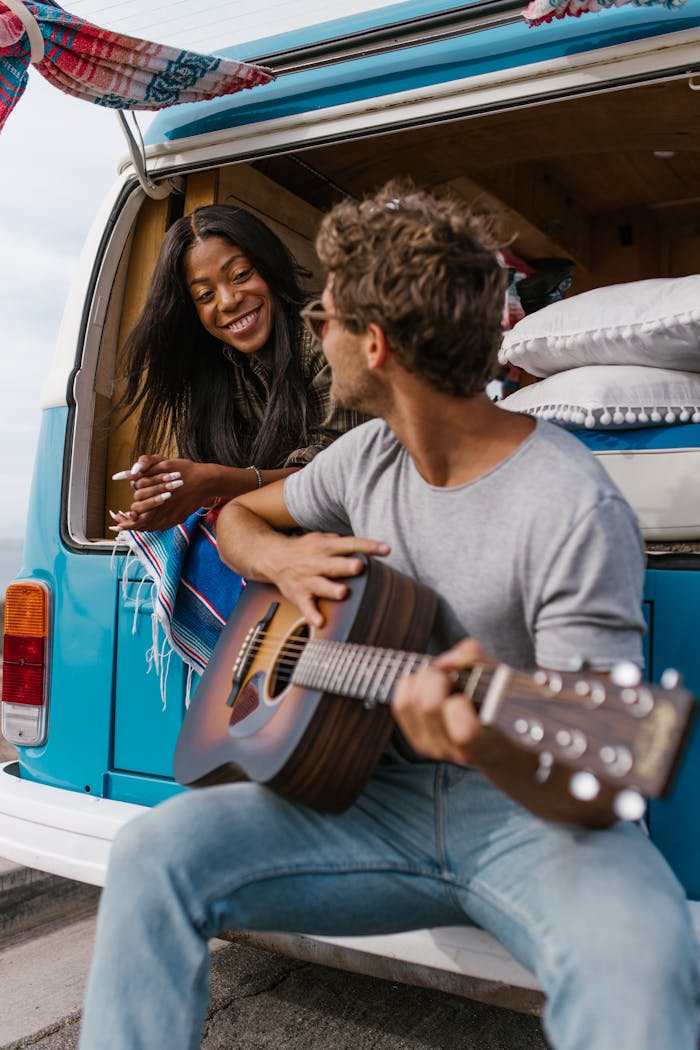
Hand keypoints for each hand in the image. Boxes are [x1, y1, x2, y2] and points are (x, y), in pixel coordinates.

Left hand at [110, 456, 220, 531]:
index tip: (116, 519)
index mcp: (157, 499)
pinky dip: (151, 526)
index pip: (135, 514)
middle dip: (129, 523)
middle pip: (141, 523)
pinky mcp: (177, 519)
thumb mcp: (164, 464)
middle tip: (119, 523)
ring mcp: (172, 518)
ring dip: (139, 526)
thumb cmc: (185, 470)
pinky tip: (147, 522)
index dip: (125, 519)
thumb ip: (145, 466)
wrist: (206, 481)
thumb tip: (128, 472)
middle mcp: (164, 512)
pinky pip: (161, 527)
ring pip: (151, 528)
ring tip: (130, 524)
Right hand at [268, 532, 390, 627]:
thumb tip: (366, 547)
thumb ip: (342, 542)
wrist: (273, 557)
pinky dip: (312, 615)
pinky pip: (306, 606)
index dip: (368, 546)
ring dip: (331, 589)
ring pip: (320, 585)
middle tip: (359, 567)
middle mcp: (315, 563)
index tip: (386, 549)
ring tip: (343, 592)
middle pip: (333, 564)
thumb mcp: (322, 538)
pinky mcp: (299, 595)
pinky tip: (320, 622)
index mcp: (325, 547)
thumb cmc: (304, 549)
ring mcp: (307, 580)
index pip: (350, 544)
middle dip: (346, 566)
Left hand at [392, 638, 497, 764]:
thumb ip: (479, 660)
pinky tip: (428, 685)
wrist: (497, 736)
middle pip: (428, 706)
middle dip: (438, 678)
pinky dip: (411, 686)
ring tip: (442, 680)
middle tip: (452, 676)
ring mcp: (431, 748)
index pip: (464, 732)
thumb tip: (448, 660)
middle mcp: (453, 751)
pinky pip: (400, 705)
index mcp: (482, 743)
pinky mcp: (415, 739)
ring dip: (422, 681)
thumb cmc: (502, 703)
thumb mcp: (501, 678)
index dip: (460, 703)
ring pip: (408, 703)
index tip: (470, 692)